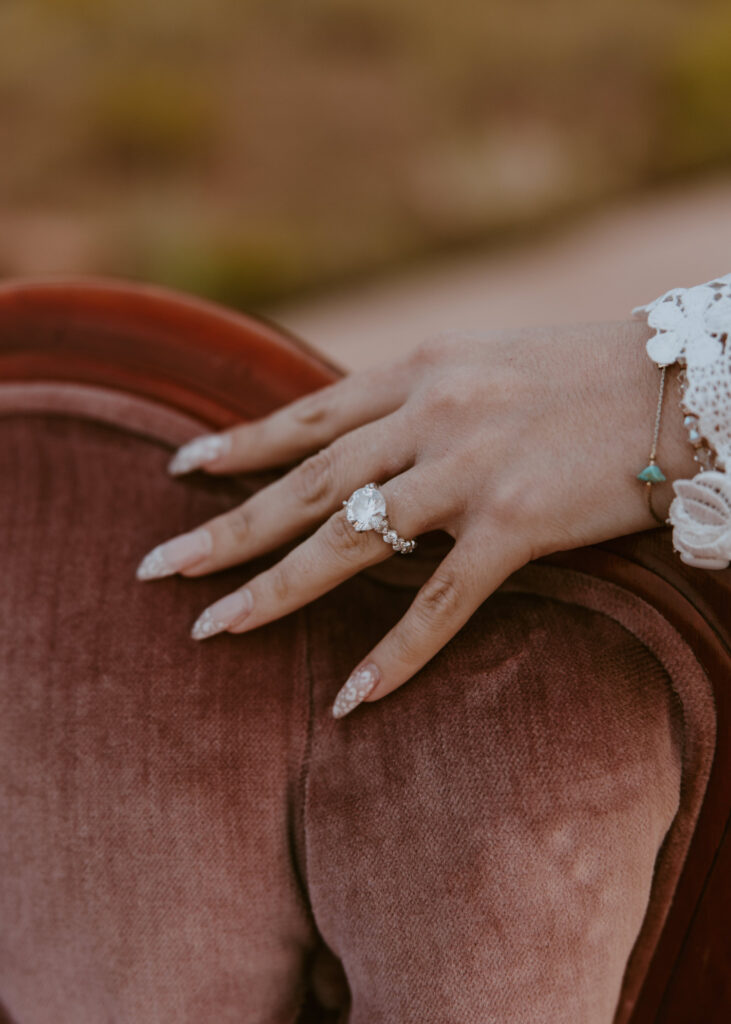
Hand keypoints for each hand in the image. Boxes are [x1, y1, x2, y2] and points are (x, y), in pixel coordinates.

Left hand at [135, 319, 696, 717]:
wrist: (678, 384)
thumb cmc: (582, 373)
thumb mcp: (483, 363)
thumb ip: (417, 396)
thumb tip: (359, 434)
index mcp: (419, 372)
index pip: (308, 415)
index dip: (240, 445)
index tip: (182, 471)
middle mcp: (430, 415)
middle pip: (307, 483)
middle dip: (228, 528)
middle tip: (160, 567)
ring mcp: (468, 470)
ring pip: (349, 540)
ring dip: (276, 589)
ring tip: (214, 626)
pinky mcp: (514, 525)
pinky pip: (438, 602)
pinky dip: (393, 655)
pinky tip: (350, 698)